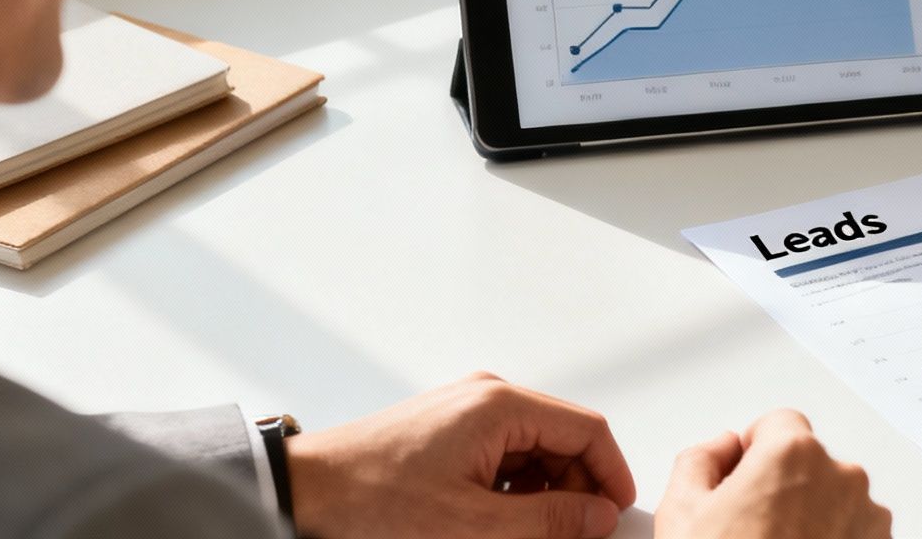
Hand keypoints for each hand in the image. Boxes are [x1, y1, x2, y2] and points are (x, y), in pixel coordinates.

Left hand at [285, 373, 634, 538]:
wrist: (307, 492)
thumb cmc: (372, 500)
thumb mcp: (473, 526)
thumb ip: (547, 521)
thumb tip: (597, 516)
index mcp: (499, 405)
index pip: (587, 430)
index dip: (610, 475)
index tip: (614, 516)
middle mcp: (487, 396)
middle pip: (563, 438)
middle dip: (573, 489)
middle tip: (569, 534)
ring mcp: (467, 410)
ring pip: (535, 449)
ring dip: (541, 492)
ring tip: (522, 532)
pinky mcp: (450, 429)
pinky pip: (504, 454)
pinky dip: (512, 488)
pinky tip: (494, 521)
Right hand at [655, 409, 890, 538]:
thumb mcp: (681, 512)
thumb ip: (701, 459)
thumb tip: (721, 449)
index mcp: (793, 453)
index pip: (777, 424)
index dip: (752, 453)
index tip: (740, 482)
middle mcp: (841, 477)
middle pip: (808, 462)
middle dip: (782, 487)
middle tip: (750, 528)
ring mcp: (868, 518)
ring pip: (834, 498)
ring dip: (810, 516)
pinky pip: (853, 531)